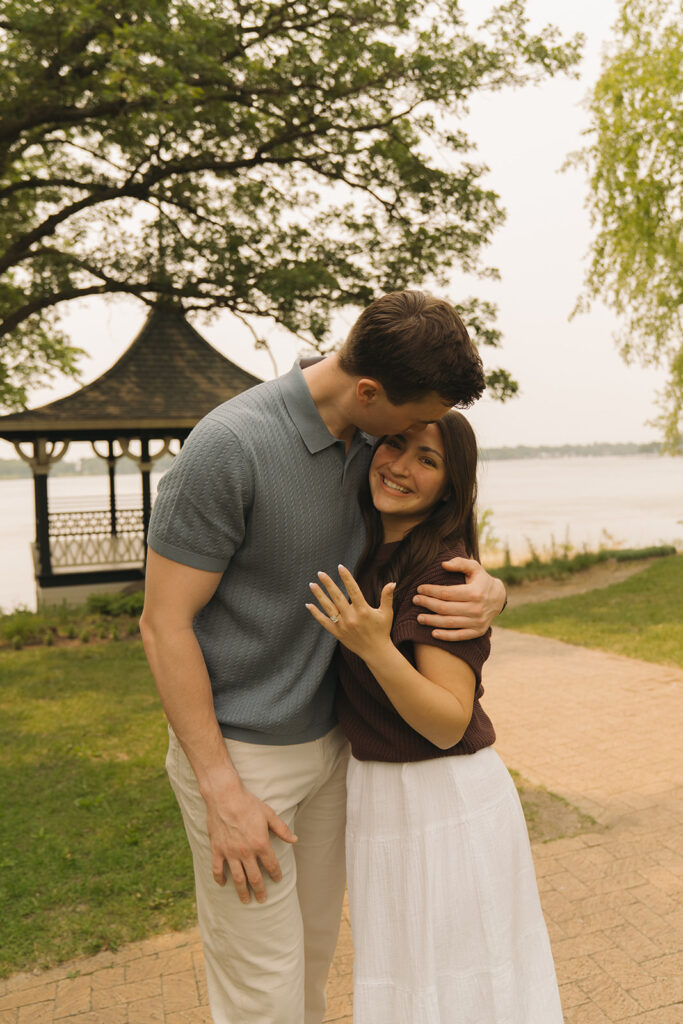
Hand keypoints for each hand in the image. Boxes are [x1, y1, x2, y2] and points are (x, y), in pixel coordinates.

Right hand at [205, 776, 297, 902]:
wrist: (224, 796)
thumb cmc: (248, 804)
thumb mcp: (269, 814)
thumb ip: (282, 829)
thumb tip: (295, 840)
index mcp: (260, 844)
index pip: (271, 865)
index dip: (276, 874)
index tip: (278, 880)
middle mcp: (246, 852)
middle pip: (254, 878)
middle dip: (260, 890)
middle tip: (262, 899)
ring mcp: (230, 853)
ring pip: (237, 878)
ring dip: (242, 892)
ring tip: (245, 900)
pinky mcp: (217, 850)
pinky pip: (217, 869)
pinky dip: (219, 879)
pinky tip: (222, 884)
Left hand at [305, 564, 394, 661]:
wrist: (376, 652)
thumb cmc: (382, 630)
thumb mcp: (386, 613)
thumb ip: (387, 597)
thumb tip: (392, 582)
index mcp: (363, 610)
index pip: (353, 590)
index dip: (346, 578)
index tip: (340, 567)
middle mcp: (352, 617)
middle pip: (337, 597)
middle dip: (328, 584)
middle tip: (320, 573)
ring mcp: (343, 626)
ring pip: (328, 607)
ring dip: (319, 595)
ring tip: (312, 584)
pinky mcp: (337, 633)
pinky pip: (324, 622)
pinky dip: (316, 613)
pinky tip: (309, 604)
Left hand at [412, 556, 505, 640]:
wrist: (498, 598)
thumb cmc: (481, 580)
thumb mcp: (474, 567)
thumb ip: (460, 563)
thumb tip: (443, 564)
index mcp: (475, 592)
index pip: (447, 593)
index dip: (431, 591)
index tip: (419, 589)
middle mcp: (476, 608)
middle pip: (445, 608)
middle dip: (427, 604)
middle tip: (415, 600)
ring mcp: (477, 622)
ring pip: (449, 623)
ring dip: (432, 621)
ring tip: (419, 617)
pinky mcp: (478, 631)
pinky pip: (459, 636)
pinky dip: (445, 636)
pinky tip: (433, 633)